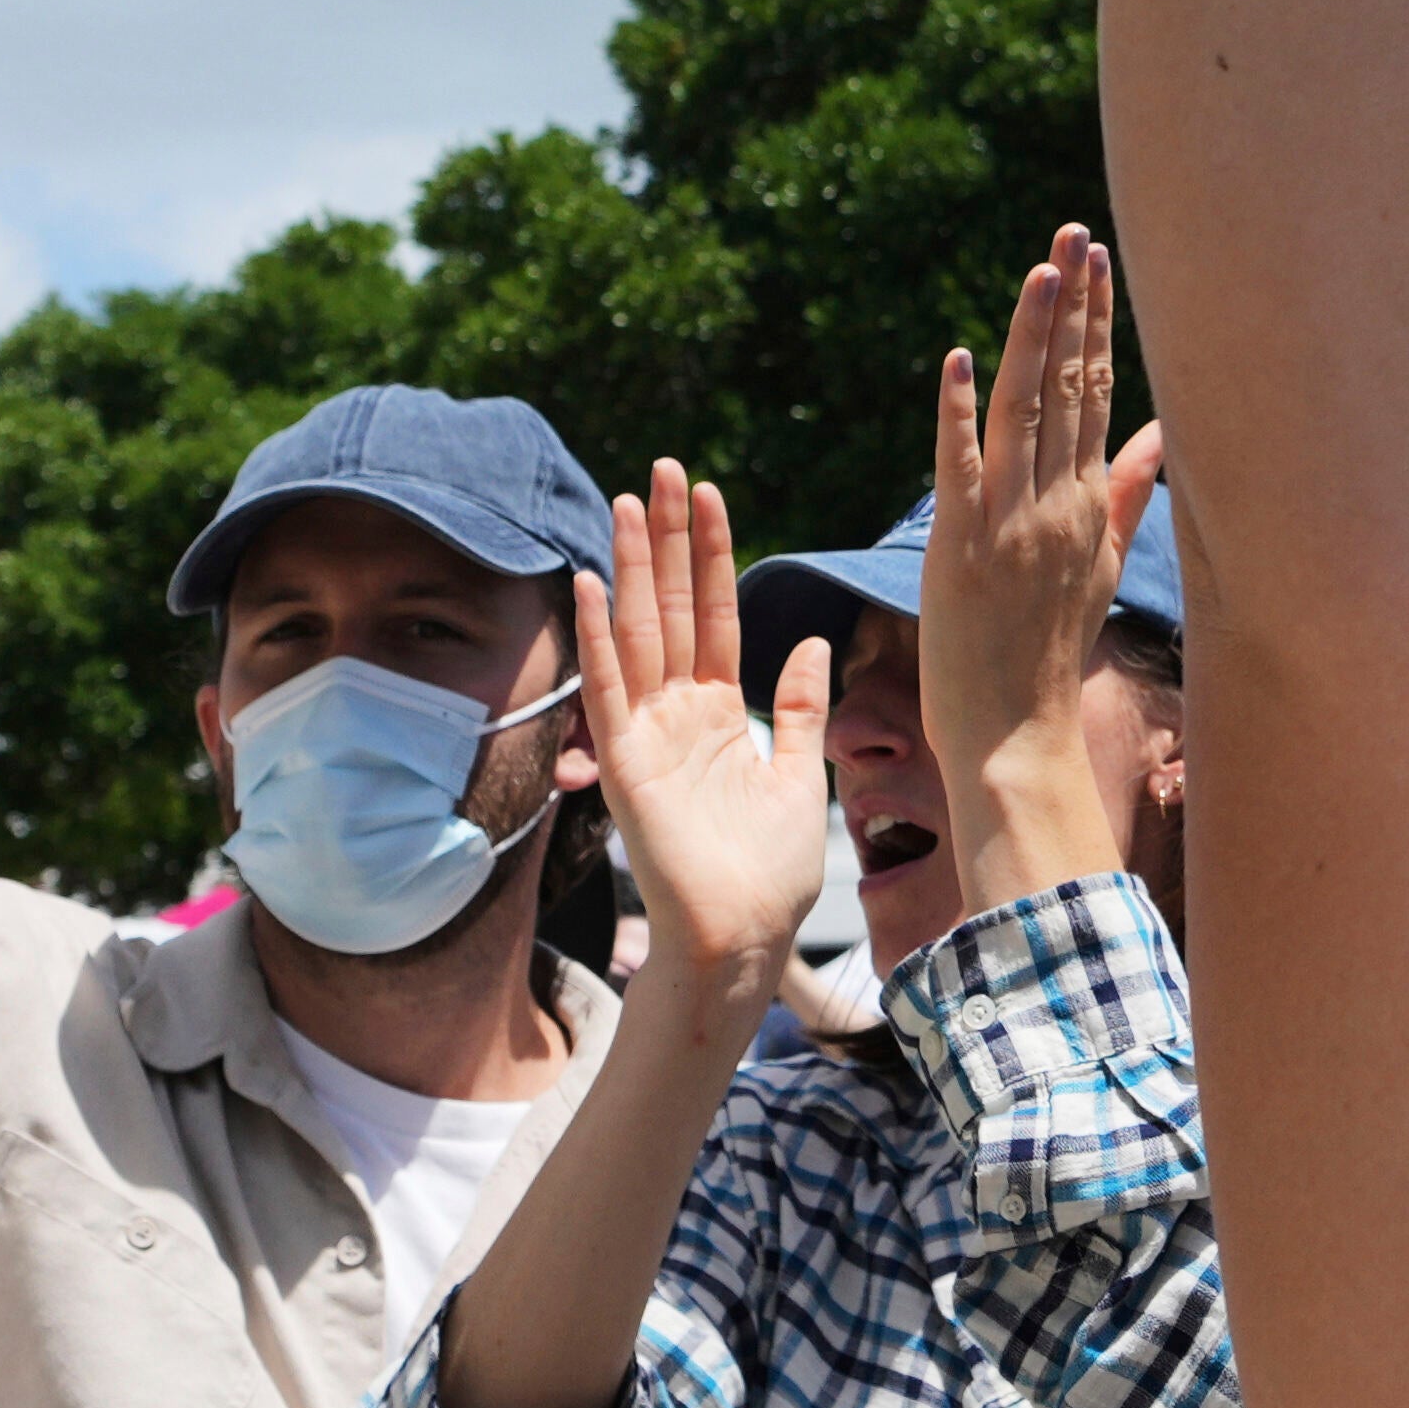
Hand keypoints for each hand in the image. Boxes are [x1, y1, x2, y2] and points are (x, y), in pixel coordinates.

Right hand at [566, 473, 835, 998]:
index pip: (716, 614)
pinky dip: (601, 638)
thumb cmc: (772, 873)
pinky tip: (593, 584)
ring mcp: (649, 735)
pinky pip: (610, 690)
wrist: (746, 938)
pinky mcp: (626, 766)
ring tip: (628, 501)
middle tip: (664, 469)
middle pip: (673, 608)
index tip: (710, 492)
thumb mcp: (802, 773)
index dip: (713, 554)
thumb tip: (814, 639)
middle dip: (669, 539)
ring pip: (640, 633)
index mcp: (720, 713)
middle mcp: (679, 714)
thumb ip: (801, 707)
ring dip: (633, 567)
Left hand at [926, 228, 1164, 897]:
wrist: (1015, 732)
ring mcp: (1012, 523)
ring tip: (1042, 269)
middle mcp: (1056, 503)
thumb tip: (1159, 439)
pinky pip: (963, 468)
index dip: (1095, 323)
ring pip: (1027, 411)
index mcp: (1085, 504)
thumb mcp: (1099, 566)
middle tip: (1075, 234)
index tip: (1096, 260)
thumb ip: (1126, 496)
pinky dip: (959, 414)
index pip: (1094, 394)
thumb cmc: (1047, 653)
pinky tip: (958, 361)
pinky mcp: (964, 546)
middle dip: (1075, 307)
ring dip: (1034, 337)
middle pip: (1070, 387)